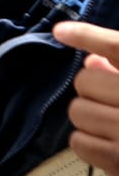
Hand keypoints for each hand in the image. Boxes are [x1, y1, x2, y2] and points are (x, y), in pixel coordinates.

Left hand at [53, 21, 118, 175]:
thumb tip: (90, 61)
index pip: (118, 47)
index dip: (88, 35)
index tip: (61, 31)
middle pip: (85, 81)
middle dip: (94, 88)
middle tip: (113, 98)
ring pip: (77, 111)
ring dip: (90, 116)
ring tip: (114, 123)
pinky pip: (78, 142)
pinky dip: (89, 143)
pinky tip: (110, 144)